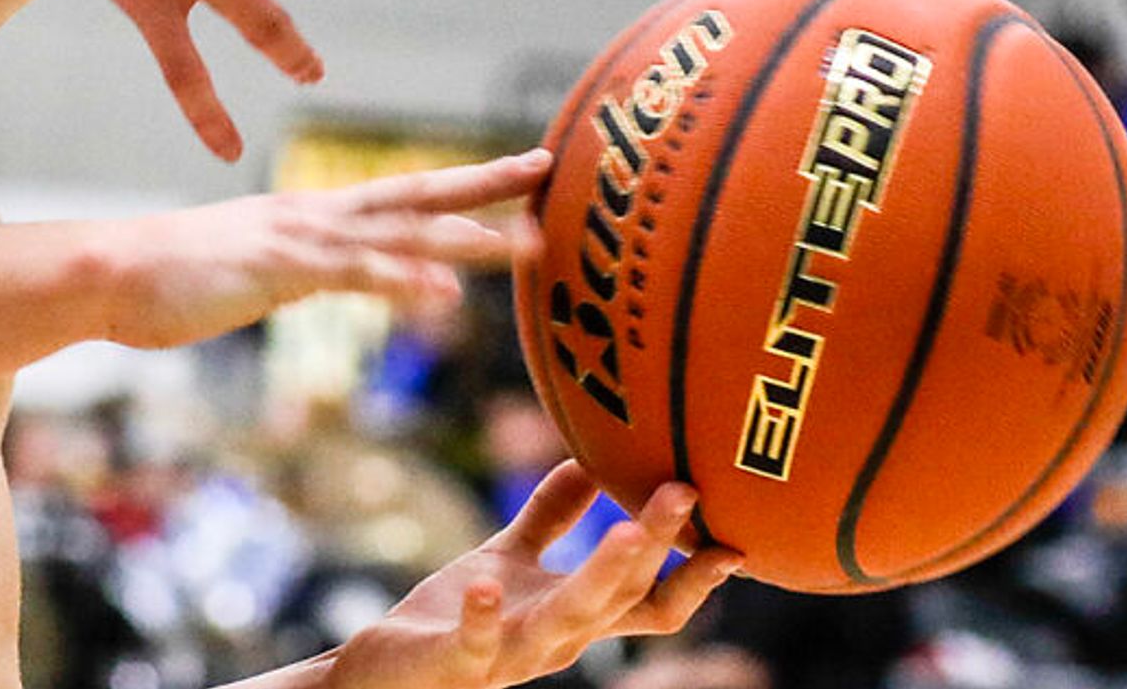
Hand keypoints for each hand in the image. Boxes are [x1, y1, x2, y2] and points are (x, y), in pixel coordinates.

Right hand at [98, 151, 545, 349]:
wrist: (107, 271)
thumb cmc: (174, 276)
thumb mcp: (256, 272)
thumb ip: (307, 272)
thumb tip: (343, 280)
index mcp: (312, 215)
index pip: (405, 194)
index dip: (467, 184)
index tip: (522, 171)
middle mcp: (315, 215)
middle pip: (417, 194)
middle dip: (485, 184)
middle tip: (547, 167)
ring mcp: (297, 238)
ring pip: (398, 234)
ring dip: (465, 238)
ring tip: (523, 243)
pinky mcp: (277, 268)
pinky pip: (350, 276)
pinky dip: (400, 283)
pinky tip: (442, 298)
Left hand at [329, 471, 732, 688]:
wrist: (389, 666)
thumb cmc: (455, 611)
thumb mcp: (510, 557)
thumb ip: (552, 516)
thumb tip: (592, 460)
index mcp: (575, 616)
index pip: (649, 602)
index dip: (692, 577)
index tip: (737, 539)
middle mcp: (556, 641)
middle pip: (618, 598)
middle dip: (652, 548)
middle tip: (684, 491)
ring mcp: (510, 656)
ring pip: (566, 624)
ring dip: (599, 580)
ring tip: (627, 535)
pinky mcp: (457, 662)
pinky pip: (476, 644)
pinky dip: (484, 619)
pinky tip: (486, 584)